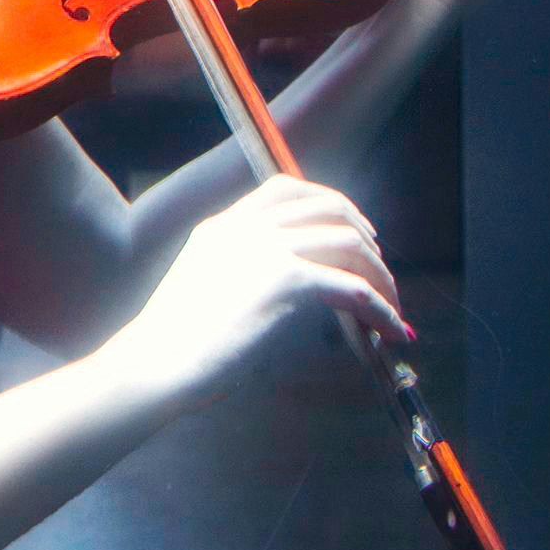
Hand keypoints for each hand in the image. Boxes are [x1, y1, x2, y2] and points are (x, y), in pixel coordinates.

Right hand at [121, 178, 408, 413]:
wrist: (158, 359)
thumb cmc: (172, 340)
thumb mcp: (201, 284)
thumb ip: (237, 269)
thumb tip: (283, 287)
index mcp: (224, 225)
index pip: (287, 189)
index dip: (330, 203)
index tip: (352, 228)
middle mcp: (249, 227)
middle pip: (330, 208)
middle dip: (365, 236)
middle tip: (379, 267)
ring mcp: (270, 250)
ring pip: (350, 245)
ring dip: (379, 275)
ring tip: (390, 304)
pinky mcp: (289, 282)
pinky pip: (354, 289)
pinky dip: (381, 308)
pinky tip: (391, 329)